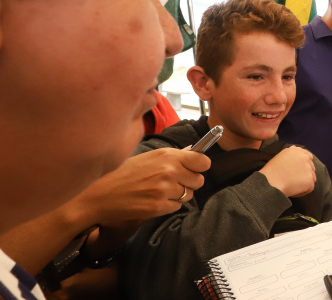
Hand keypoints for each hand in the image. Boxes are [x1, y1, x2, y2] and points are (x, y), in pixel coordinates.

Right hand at [81, 148, 209, 225]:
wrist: (100, 194)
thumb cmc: (122, 173)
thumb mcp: (148, 157)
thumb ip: (172, 156)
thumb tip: (193, 152)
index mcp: (167, 155)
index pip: (203, 161)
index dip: (201, 166)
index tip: (195, 168)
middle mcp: (169, 171)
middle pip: (199, 180)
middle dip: (190, 183)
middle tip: (175, 182)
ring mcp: (164, 190)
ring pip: (188, 195)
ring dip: (178, 195)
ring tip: (160, 191)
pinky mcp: (158, 206)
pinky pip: (176, 207)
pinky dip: (169, 205)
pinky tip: (154, 200)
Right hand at [259, 146, 316, 196]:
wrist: (269, 183)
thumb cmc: (270, 173)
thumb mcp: (279, 157)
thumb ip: (290, 154)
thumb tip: (296, 148)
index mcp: (296, 151)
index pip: (308, 156)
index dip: (305, 165)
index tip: (299, 172)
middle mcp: (304, 157)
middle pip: (311, 167)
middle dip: (305, 174)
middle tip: (293, 181)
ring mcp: (308, 168)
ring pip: (311, 178)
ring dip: (304, 183)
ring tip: (291, 186)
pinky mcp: (310, 180)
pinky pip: (309, 188)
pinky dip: (302, 192)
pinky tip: (292, 191)